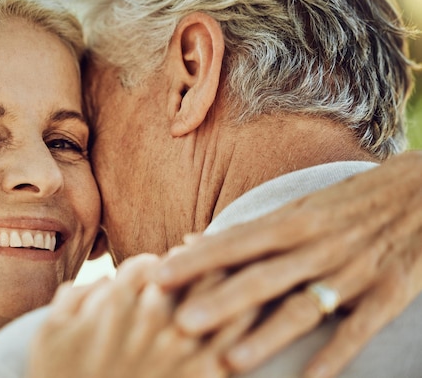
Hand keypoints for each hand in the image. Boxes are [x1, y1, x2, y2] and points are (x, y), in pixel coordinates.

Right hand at [27, 254, 228, 377]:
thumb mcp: (49, 332)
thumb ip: (74, 295)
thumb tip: (107, 281)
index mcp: (117, 302)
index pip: (147, 264)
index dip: (154, 264)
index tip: (160, 268)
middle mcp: (153, 317)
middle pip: (188, 269)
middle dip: (196, 258)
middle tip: (201, 257)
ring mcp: (182, 346)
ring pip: (218, 292)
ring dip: (226, 277)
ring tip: (230, 273)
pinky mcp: (204, 375)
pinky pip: (235, 336)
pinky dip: (245, 317)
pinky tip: (249, 310)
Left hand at [154, 151, 421, 377]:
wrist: (421, 192)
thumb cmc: (348, 202)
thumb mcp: (298, 206)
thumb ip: (247, 229)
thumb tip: (192, 240)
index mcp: (291, 221)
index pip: (234, 242)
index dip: (196, 260)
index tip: (159, 275)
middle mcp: (316, 246)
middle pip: (261, 277)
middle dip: (221, 301)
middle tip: (181, 323)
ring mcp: (351, 271)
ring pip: (302, 308)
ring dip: (266, 336)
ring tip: (231, 361)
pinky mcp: (387, 293)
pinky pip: (358, 330)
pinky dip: (334, 356)